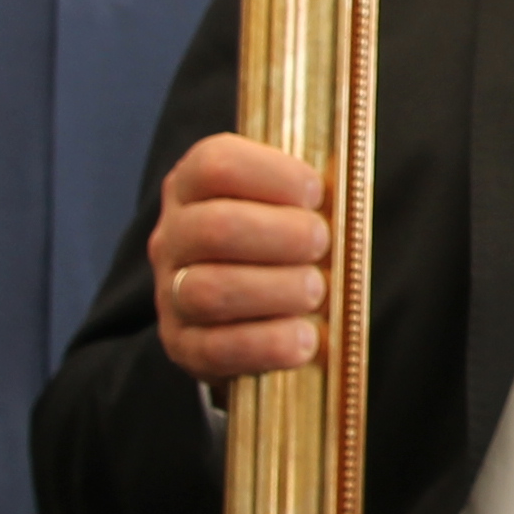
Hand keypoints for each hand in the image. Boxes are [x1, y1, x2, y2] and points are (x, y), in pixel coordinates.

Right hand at [149, 134, 333, 381]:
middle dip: (281, 235)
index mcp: (193, 187)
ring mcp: (170, 292)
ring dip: (275, 290)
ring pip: (209, 290)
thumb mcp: (284, 206)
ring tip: (314, 291)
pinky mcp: (182, 345)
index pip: (215, 164)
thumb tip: (343, 197)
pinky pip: (214, 348)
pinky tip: (304, 340)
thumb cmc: (279, 245)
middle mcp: (172, 236)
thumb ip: (304, 197)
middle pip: (214, 227)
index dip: (271, 174)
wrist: (247, 313)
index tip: (315, 192)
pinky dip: (266, 344)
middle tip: (320, 243)